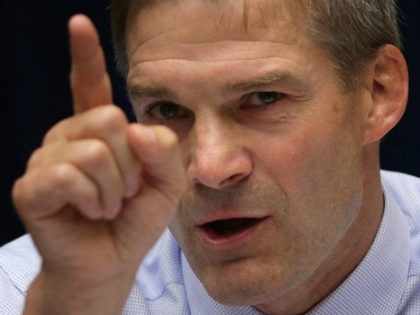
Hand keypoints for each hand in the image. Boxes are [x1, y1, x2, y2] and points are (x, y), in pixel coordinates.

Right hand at [12, 15, 185, 314]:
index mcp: (98, 131)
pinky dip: (93, 200)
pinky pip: (71, 175)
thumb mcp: (167, 182)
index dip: (85, 55)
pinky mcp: (33, 186)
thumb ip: (164, 150)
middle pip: (108, 119)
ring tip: (107, 205)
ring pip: (92, 150)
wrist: (113, 260)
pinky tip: (90, 212)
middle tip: (124, 190)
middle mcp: (69, 136)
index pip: (89, 85)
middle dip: (130, 164)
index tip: (79, 23)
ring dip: (114, 187)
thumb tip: (134, 127)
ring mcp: (47, 158)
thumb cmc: (136, 219)